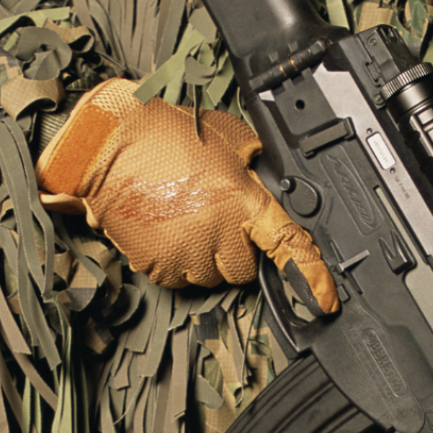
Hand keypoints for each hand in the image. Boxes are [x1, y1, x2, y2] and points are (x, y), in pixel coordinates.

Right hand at [36, 80, 336, 311]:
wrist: (108, 144)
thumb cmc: (165, 133)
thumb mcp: (229, 137)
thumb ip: (254, 167)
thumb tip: (265, 182)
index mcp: (242, 201)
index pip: (288, 244)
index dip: (310, 276)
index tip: (324, 300)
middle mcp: (217, 232)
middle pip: (244, 269)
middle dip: (235, 249)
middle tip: (214, 217)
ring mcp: (185, 253)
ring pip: (210, 277)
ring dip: (204, 256)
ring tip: (182, 217)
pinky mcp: (155, 266)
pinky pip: (178, 278)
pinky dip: (174, 260)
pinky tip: (163, 227)